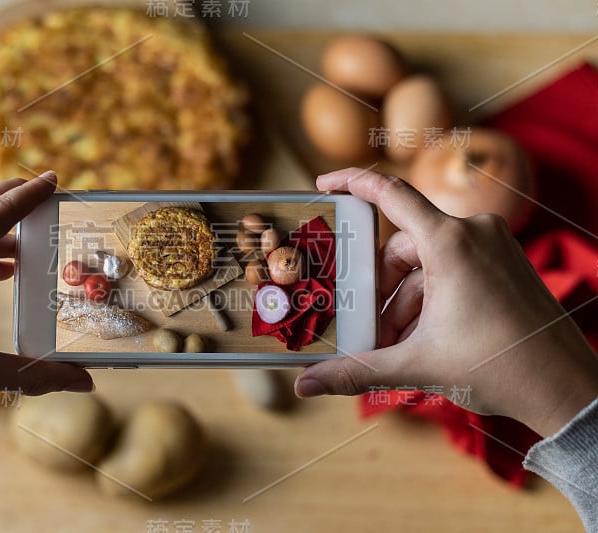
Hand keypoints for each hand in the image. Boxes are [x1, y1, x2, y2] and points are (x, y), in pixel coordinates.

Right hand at [294, 168, 597, 436]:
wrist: (565, 388)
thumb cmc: (501, 368)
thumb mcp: (417, 364)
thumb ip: (356, 370)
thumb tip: (307, 383)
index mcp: (451, 244)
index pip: (391, 195)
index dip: (352, 183)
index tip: (325, 186)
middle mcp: (474, 233)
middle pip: (401, 247)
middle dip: (381, 289)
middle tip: (370, 328)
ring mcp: (493, 246)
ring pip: (425, 263)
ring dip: (405, 301)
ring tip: (399, 344)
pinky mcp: (504, 262)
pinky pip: (451, 269)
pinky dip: (430, 299)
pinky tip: (424, 336)